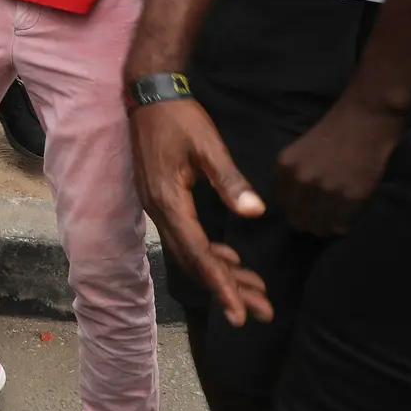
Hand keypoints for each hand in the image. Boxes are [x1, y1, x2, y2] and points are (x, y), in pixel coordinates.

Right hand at [128, 98, 271, 325]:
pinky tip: (231, 260)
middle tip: (261, 313)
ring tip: (255, 293)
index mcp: (169, 201)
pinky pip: (186, 238)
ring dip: (221, 274)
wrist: (148, 95)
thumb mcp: (208, 147)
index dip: (221, 285)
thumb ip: (230, 181)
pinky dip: (209, 254)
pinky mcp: (162, 200)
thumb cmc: (179, 118)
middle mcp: (159, 211)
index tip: (240, 314)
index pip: (197, 254)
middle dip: (228, 288)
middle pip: (194, 261)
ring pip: (190, 253)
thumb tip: (255, 214)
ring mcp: (158, 206)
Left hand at [275, 94, 403, 235]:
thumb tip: (290, 208)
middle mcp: (301, 181)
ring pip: (319, 227)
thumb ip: (291, 179)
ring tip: (332, 221)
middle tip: (319, 220)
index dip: (293, 211)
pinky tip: (345, 218)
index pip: (282, 205)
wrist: (361, 123)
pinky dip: (342, 226)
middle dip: (308, 223)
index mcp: (284, 169)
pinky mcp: (352, 198)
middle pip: (298, 220)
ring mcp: (327, 191)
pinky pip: (341, 225)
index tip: (304, 211)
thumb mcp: (297, 154)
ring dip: (325, 227)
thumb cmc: (330, 136)